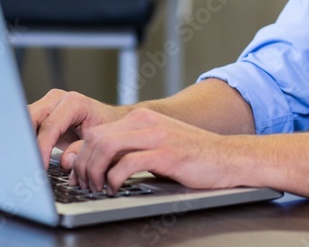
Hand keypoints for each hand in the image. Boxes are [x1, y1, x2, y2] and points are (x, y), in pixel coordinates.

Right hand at [29, 89, 126, 165]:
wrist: (111, 121)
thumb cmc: (108, 128)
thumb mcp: (100, 140)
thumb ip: (82, 150)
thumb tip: (65, 161)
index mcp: (73, 102)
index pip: (50, 126)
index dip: (42, 148)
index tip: (40, 166)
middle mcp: (58, 99)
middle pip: (31, 117)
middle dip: (27, 141)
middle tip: (28, 163)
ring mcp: (48, 104)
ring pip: (25, 120)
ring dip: (25, 140)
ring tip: (26, 160)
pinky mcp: (43, 114)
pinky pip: (28, 125)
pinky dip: (27, 140)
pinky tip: (29, 155)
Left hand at [66, 108, 240, 193]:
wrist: (228, 157)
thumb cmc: (193, 156)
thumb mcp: (156, 147)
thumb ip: (128, 150)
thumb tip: (94, 163)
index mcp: (141, 118)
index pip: (97, 132)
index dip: (82, 156)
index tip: (80, 175)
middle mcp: (146, 122)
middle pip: (96, 138)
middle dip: (84, 165)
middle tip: (86, 185)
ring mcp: (156, 136)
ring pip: (106, 147)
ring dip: (95, 171)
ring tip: (98, 188)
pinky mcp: (166, 154)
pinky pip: (128, 163)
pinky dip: (114, 179)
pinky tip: (116, 189)